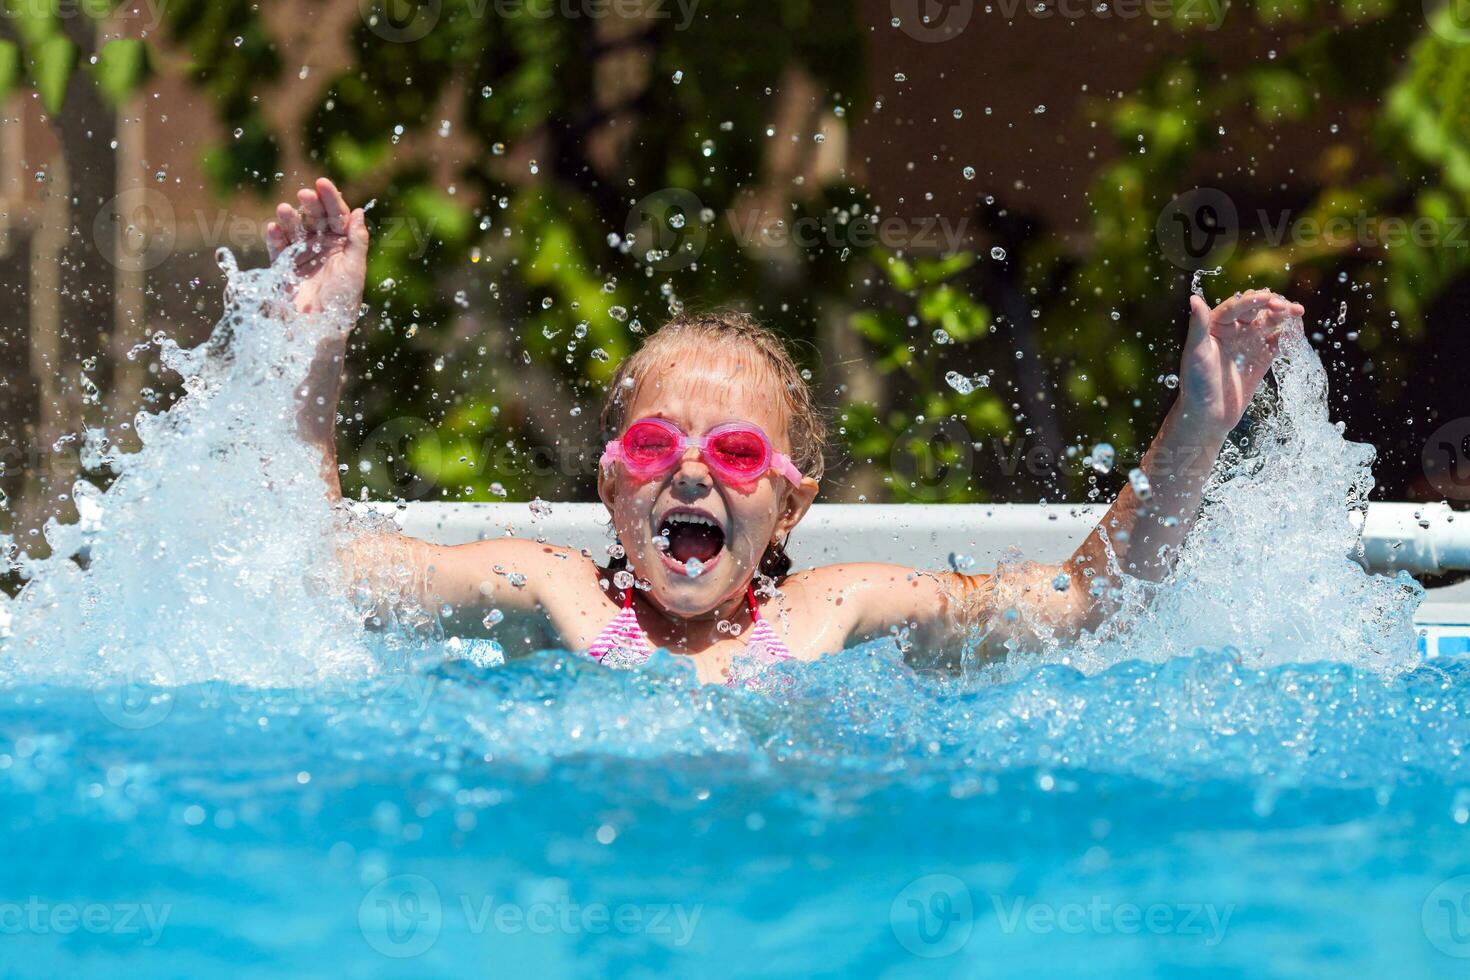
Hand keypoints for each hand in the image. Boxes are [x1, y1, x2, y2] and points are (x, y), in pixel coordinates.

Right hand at [265, 177, 368, 323]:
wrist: (321, 328)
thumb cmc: (343, 300)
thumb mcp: (355, 268)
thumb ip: (357, 240)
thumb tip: (359, 211)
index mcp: (343, 245)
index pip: (337, 216)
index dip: (330, 198)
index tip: (322, 183)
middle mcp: (323, 247)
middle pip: (316, 219)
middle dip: (310, 205)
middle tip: (304, 195)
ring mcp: (302, 256)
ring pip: (295, 230)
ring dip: (290, 219)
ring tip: (284, 209)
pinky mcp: (284, 268)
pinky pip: (277, 248)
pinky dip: (274, 237)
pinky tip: (273, 228)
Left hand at [1179, 289, 1303, 433]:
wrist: (1208, 416)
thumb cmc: (1196, 384)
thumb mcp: (1195, 353)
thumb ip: (1198, 326)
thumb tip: (1194, 298)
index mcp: (1215, 325)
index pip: (1236, 306)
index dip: (1252, 300)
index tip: (1267, 298)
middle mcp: (1233, 330)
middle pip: (1256, 309)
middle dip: (1272, 304)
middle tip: (1285, 307)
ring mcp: (1248, 343)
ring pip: (1270, 322)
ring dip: (1284, 315)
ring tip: (1298, 313)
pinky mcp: (1261, 358)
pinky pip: (1278, 341)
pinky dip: (1289, 335)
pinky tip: (1297, 332)